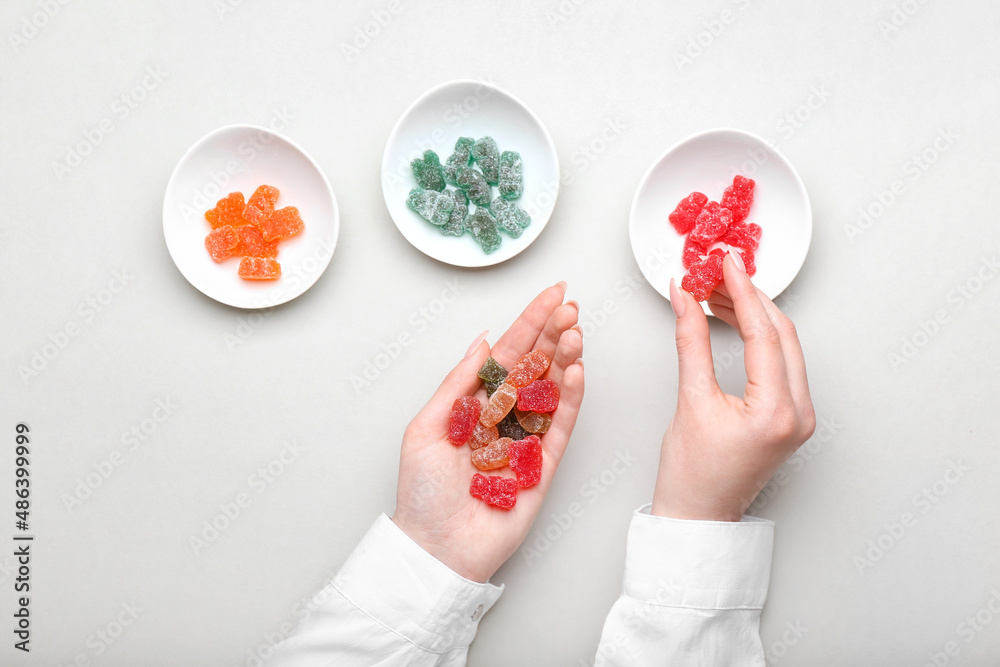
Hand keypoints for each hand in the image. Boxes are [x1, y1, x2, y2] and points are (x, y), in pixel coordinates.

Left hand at [391, 283, 584, 581]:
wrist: (437, 548)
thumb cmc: (423, 493)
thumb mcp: (426, 427)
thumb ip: (458, 384)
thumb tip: (482, 341)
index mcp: (474, 404)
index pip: (508, 355)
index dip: (529, 324)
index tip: (551, 296)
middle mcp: (503, 418)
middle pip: (535, 367)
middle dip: (554, 334)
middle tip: (571, 306)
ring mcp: (526, 440)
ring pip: (552, 391)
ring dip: (565, 359)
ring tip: (576, 331)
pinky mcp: (544, 467)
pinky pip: (560, 427)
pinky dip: (571, 399)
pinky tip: (577, 372)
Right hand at [652, 250, 815, 520]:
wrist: (698, 515)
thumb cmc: (692, 474)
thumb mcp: (690, 399)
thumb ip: (691, 340)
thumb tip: (686, 297)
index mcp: (777, 411)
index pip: (764, 333)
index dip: (742, 291)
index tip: (725, 263)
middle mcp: (799, 412)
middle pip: (782, 334)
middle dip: (750, 297)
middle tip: (719, 272)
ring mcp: (800, 415)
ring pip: (784, 345)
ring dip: (754, 315)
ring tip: (718, 293)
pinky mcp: (791, 416)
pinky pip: (782, 362)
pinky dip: (759, 336)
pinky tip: (734, 320)